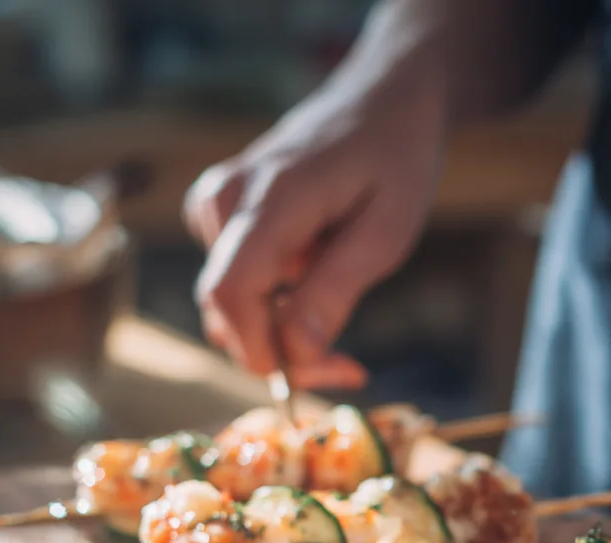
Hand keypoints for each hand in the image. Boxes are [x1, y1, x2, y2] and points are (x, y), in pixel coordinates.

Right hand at [184, 40, 447, 386]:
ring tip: (338, 321)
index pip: (230, 293)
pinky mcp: (219, 213)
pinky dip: (268, 305)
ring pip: (226, 303)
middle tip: (348, 364)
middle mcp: (227, 199)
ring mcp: (216, 203)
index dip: (264, 351)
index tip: (325, 371)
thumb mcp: (386, 235)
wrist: (381, 103)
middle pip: (224, 308)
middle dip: (281, 352)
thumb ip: (335, 293)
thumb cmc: (393, 163)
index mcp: (273, 198)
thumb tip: (295, 354)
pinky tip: (311, 287)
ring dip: (276, 332)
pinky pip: (231, 281)